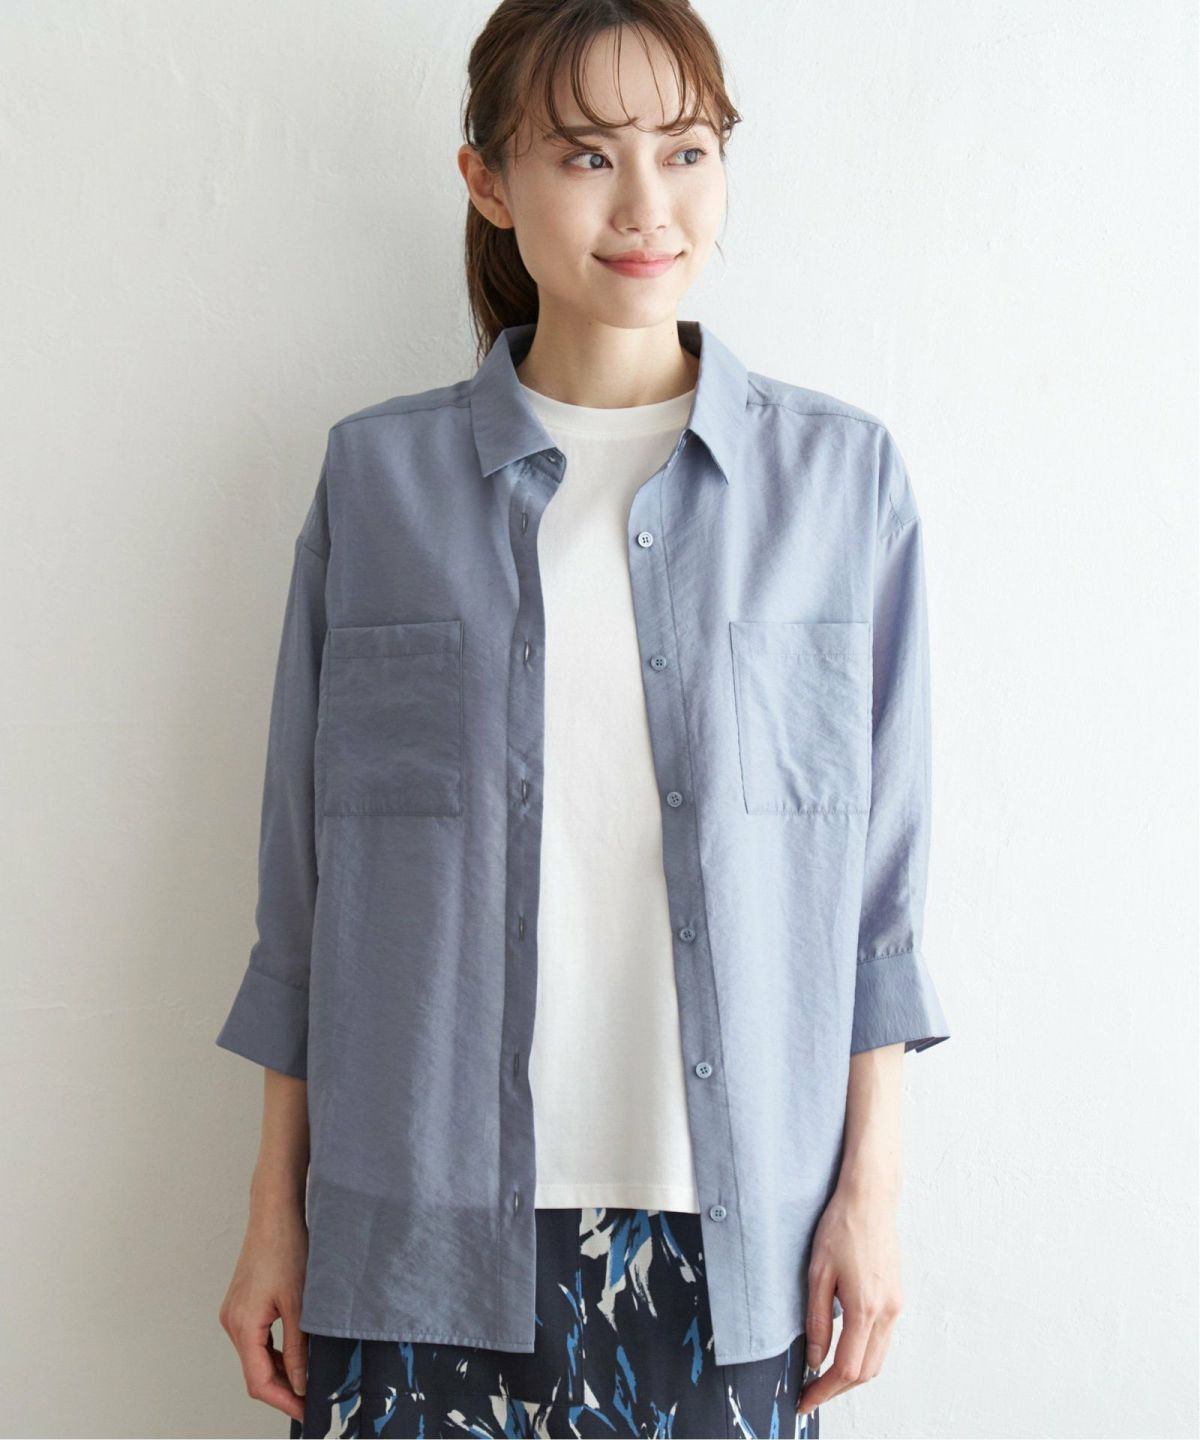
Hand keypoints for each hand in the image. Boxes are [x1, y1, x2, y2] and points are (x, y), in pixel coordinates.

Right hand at [218, 1200, 310, 1423]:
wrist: (274, 1212)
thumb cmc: (287, 1249)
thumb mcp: (300, 1303)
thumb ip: (299, 1347)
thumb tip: (302, 1384)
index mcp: (243, 1326)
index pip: (259, 1382)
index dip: (284, 1401)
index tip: (307, 1411)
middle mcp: (232, 1323)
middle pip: (255, 1373)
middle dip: (284, 1389)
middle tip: (313, 1399)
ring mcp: (234, 1314)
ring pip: (256, 1357)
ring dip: (281, 1370)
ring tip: (310, 1379)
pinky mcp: (242, 1305)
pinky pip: (256, 1340)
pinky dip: (275, 1352)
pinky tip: (297, 1353)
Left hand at [796, 1175, 903, 1418]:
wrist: (871, 1199)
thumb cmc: (841, 1227)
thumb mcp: (817, 1272)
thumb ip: (818, 1320)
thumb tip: (815, 1359)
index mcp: (866, 1308)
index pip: (846, 1368)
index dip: (824, 1391)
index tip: (805, 1400)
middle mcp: (887, 1312)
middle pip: (866, 1372)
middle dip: (838, 1388)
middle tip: (811, 1392)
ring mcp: (896, 1306)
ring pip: (878, 1359)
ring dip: (852, 1374)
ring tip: (823, 1377)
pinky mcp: (897, 1297)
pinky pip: (883, 1340)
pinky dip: (864, 1354)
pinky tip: (844, 1350)